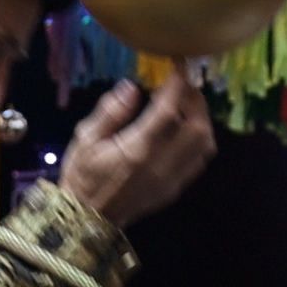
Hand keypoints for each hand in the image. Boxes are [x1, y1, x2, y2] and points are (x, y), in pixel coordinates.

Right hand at [59, 72, 215, 228]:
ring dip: (201, 120)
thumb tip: (131, 88)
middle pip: (197, 127)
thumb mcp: (85, 139)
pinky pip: (198, 161)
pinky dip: (198, 139)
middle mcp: (161, 165)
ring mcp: (171, 180)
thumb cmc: (82, 175)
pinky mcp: (173, 190)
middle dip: (195, 100)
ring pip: (204, 145)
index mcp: (137, 150)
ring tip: (187, 105)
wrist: (85, 220)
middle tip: (183, 85)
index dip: (177, 84)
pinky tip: (184, 130)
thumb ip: (111, 112)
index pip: (168, 110)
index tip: (178, 66)